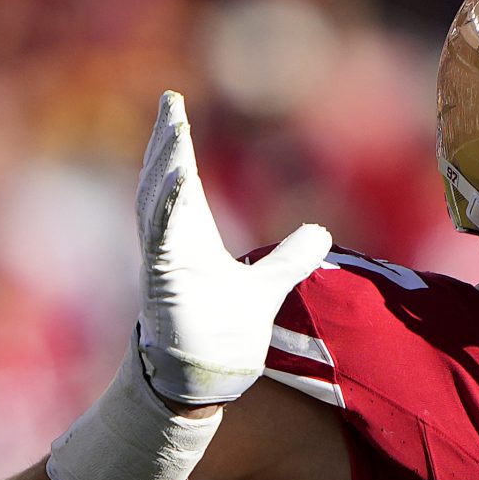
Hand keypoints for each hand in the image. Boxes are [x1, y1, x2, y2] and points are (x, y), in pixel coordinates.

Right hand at [134, 91, 331, 407]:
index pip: (181, 180)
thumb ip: (290, 259)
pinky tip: (174, 182)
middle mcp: (170, 242)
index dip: (177, 145)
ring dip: (164, 167)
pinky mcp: (163, 280)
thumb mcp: (267, 287)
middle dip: (165, 142)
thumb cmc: (220, 331)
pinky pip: (161, 238)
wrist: (203, 375)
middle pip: (163, 181)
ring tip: (172, 131)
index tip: (173, 107)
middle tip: (169, 104)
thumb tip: (320, 232)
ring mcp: (163, 260)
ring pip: (158, 203)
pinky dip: (166, 210)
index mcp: (189, 237)